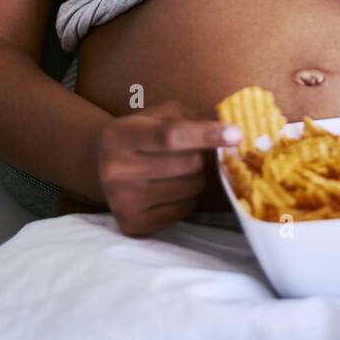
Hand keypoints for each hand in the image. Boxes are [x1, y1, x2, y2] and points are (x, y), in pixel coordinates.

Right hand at [94, 99, 241, 237]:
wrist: (103, 168)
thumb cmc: (142, 134)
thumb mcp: (158, 115)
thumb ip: (190, 118)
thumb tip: (231, 134)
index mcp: (118, 135)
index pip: (170, 136)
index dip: (206, 134)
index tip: (236, 134)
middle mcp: (114, 170)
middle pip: (187, 164)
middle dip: (202, 156)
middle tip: (194, 152)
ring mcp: (122, 201)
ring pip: (190, 188)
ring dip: (197, 177)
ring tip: (181, 169)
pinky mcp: (134, 225)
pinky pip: (185, 209)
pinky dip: (189, 197)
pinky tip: (171, 188)